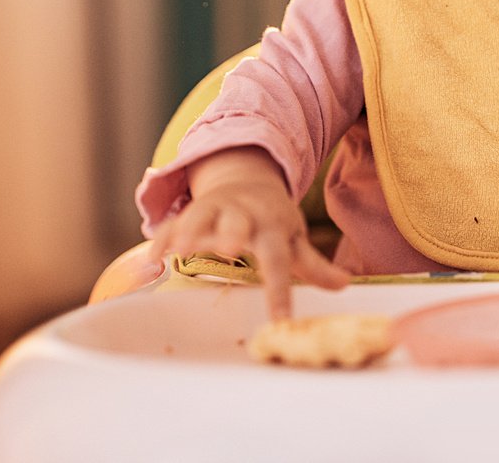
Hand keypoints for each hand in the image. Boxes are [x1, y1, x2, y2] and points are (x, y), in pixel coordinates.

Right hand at [147, 147, 349, 318]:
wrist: (247, 178)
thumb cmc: (272, 218)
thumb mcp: (294, 238)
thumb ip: (315, 265)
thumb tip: (346, 285)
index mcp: (272, 226)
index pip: (279, 260)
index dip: (280, 290)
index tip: (281, 320)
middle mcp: (244, 215)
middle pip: (238, 223)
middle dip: (232, 232)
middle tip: (227, 248)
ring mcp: (216, 210)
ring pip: (202, 216)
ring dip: (190, 230)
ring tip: (179, 251)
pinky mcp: (191, 211)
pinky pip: (174, 223)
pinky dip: (162, 238)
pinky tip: (153, 258)